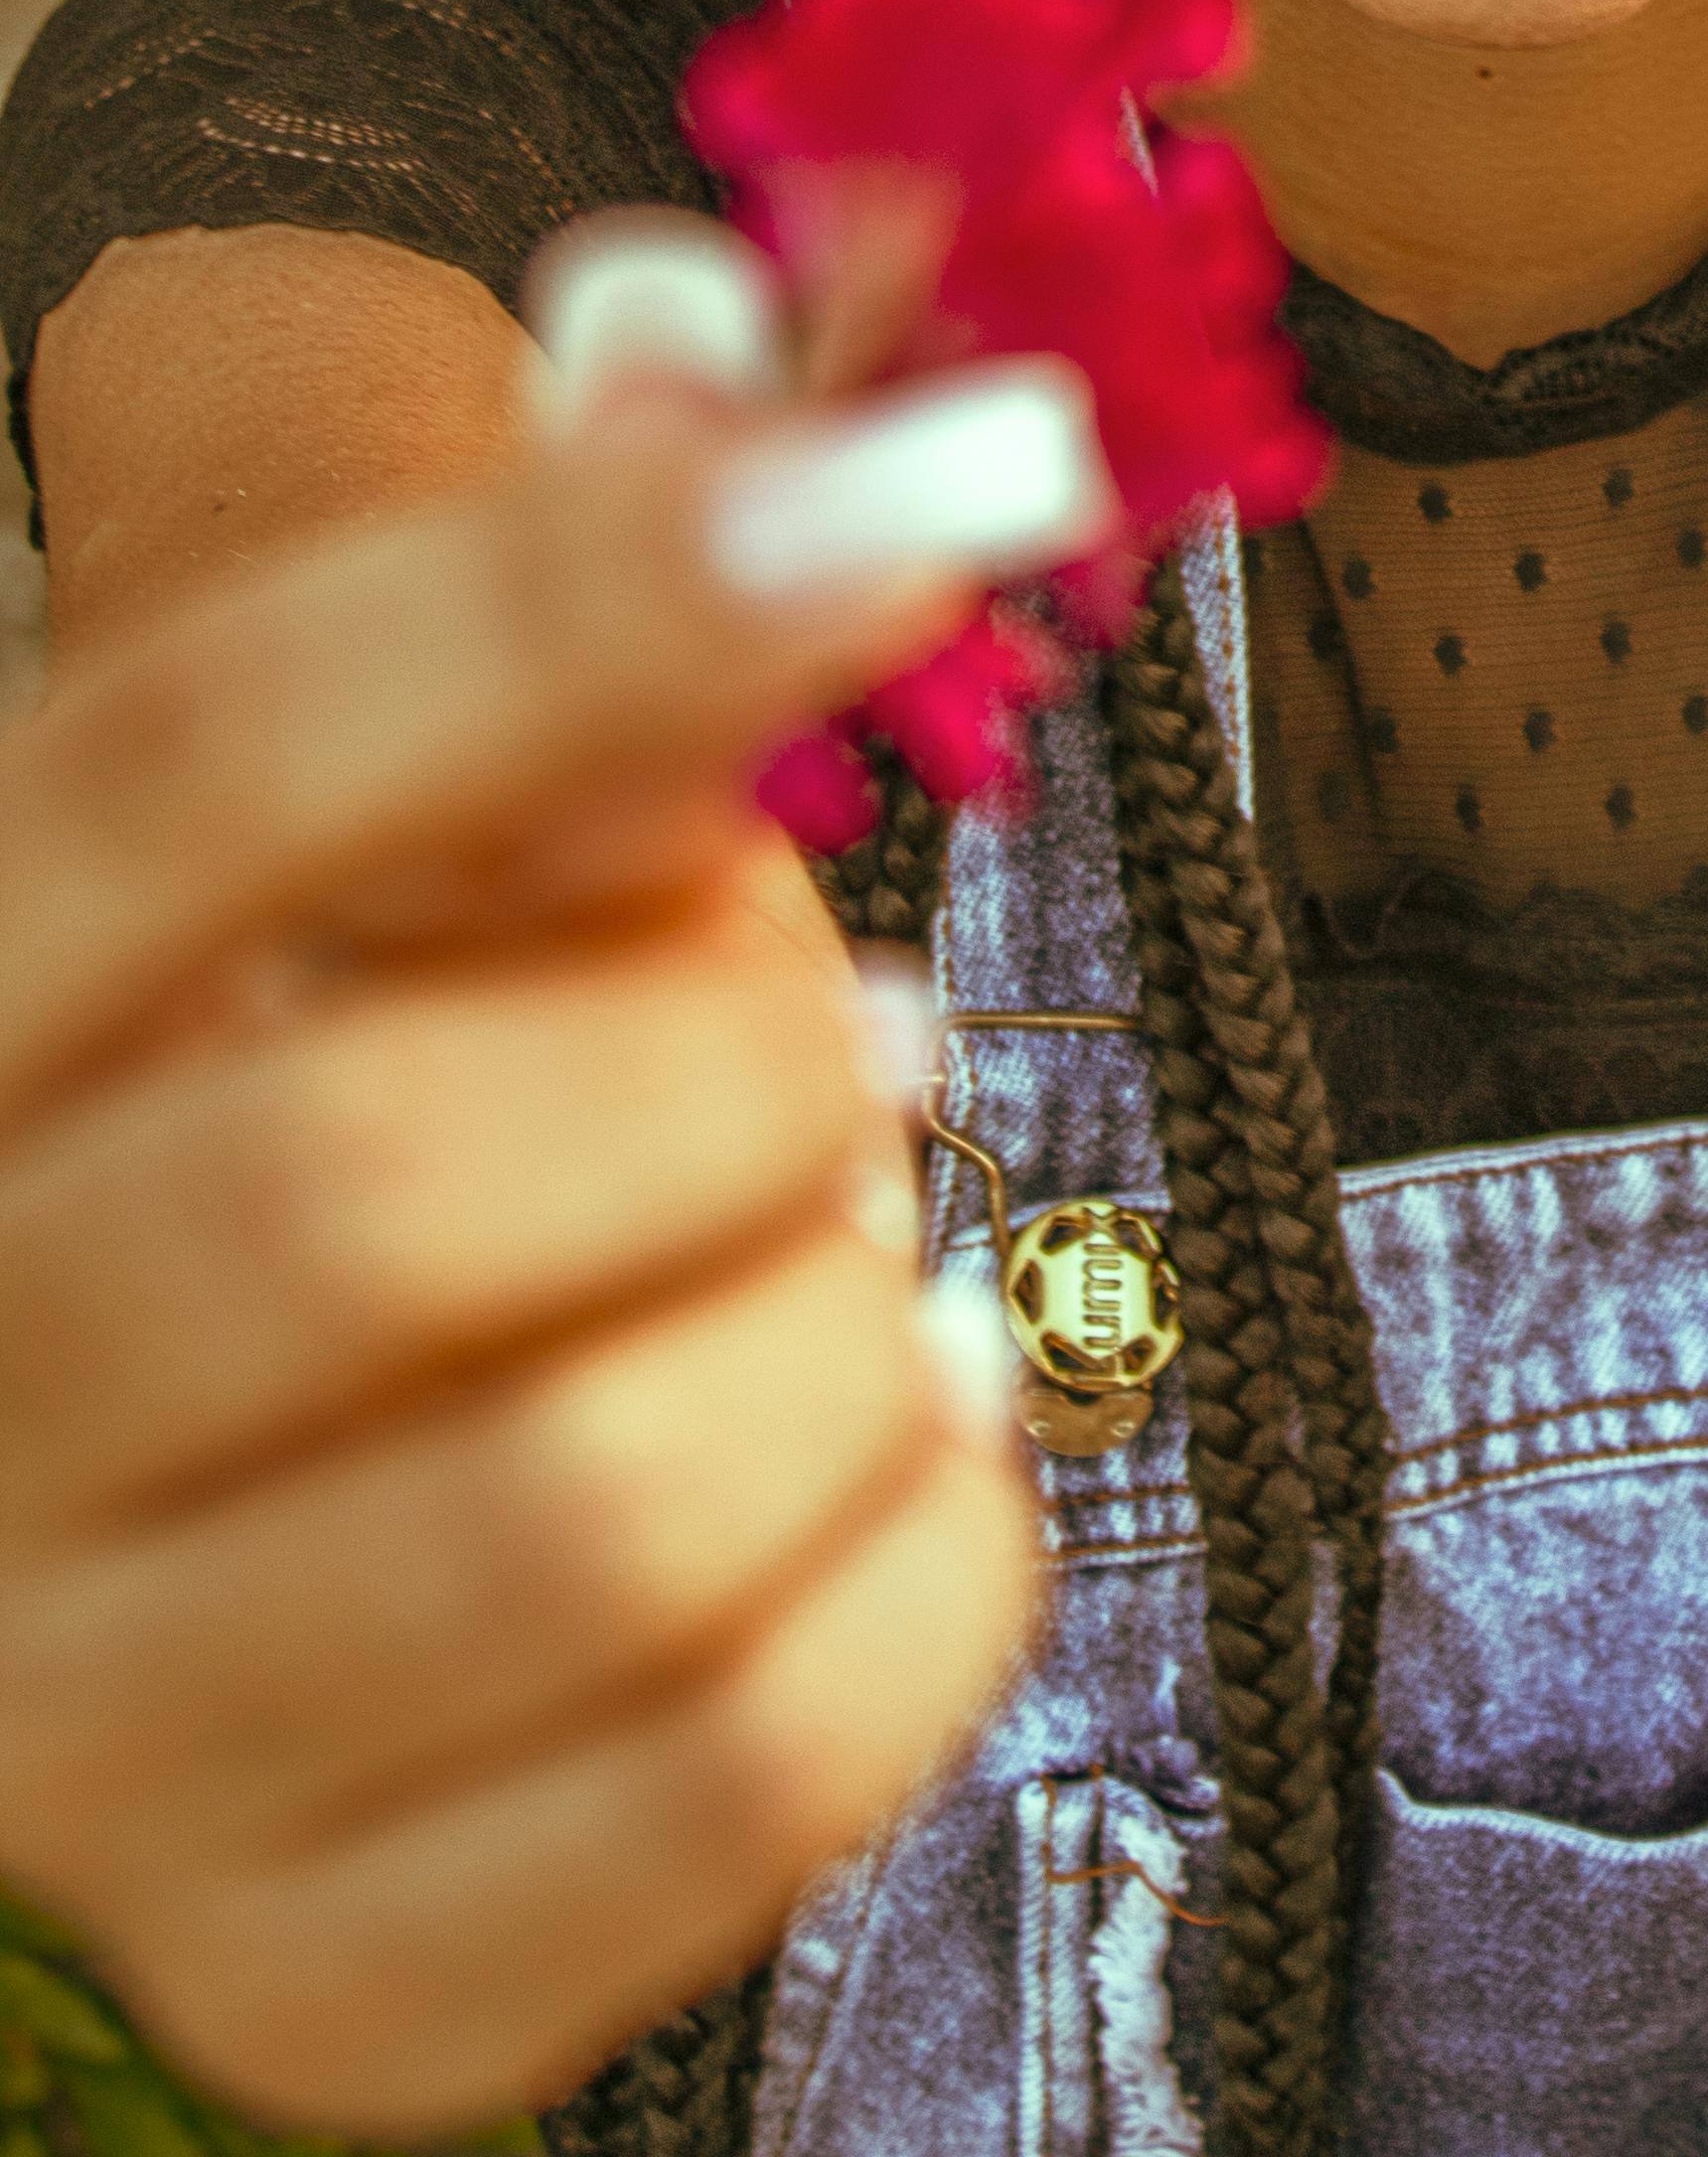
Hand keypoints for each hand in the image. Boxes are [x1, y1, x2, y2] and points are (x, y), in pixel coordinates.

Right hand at [0, 225, 1096, 2139]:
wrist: (162, 1400)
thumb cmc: (299, 979)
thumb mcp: (325, 698)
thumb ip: (524, 538)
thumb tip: (806, 429)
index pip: (208, 758)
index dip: (577, 599)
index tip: (928, 488)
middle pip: (371, 1179)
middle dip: (714, 1039)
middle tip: (815, 1001)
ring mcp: (88, 1725)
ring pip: (584, 1515)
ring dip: (838, 1310)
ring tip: (837, 1216)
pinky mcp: (316, 1969)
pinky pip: (726, 1779)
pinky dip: (923, 1562)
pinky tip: (899, 1420)